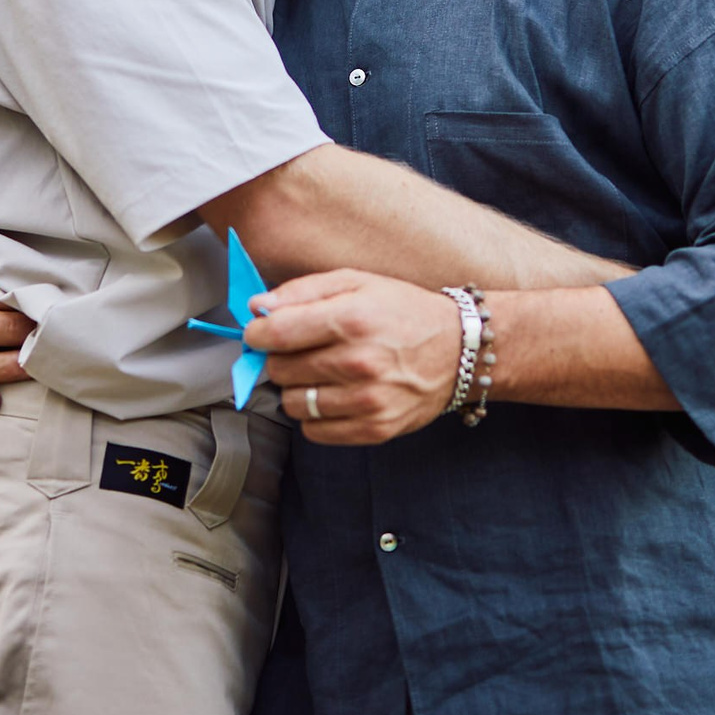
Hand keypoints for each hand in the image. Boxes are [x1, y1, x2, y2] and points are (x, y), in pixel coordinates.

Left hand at [245, 268, 462, 445]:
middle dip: (280, 358)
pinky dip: (315, 415)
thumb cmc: (403, 312)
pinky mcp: (375, 429)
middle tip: (301, 349)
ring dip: (297, 388)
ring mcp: (368, 400)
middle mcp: (359, 362)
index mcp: (351, 319)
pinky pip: (314, 431)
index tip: (261, 332)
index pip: (276, 334)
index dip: (257, 333)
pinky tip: (334, 395)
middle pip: (279, 370)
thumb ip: (302, 291)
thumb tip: (258, 308)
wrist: (458, 350)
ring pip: (293, 403)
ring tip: (321, 373)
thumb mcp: (356, 282)